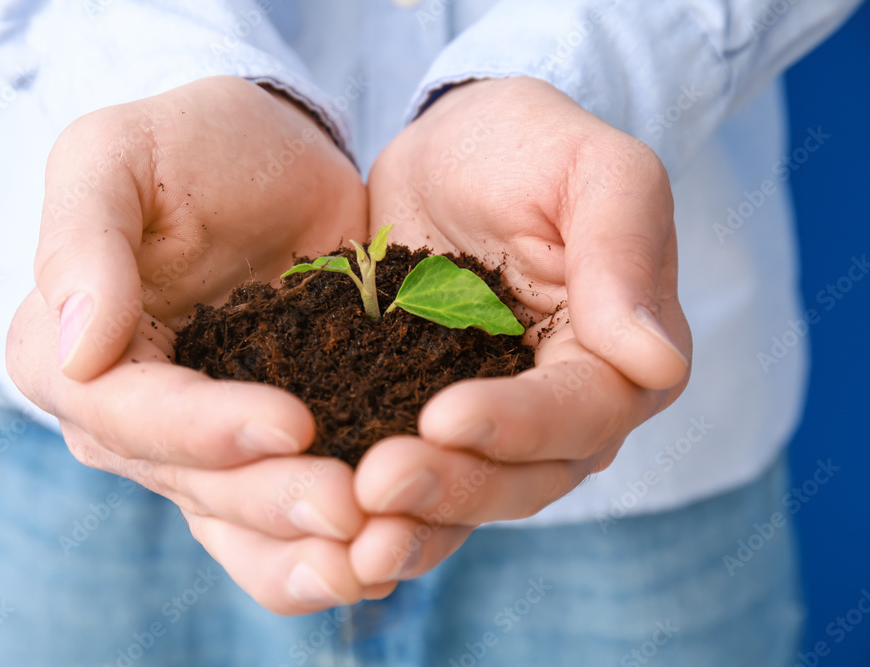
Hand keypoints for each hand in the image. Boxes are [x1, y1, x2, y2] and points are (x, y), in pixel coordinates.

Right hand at [6, 77, 392, 613]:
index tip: (293, 424)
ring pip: (243, 524)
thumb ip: (82, 242)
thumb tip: (77, 352)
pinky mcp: (267, 450)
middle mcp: (127, 421)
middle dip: (274, 502)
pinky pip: (287, 520)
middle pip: (196, 485)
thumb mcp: (115, 157)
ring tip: (380, 553)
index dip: (205, 431)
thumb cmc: (187, 145)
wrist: (270, 158)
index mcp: (69, 357)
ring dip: (307, 551)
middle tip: (357, 508)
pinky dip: (332, 549)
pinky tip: (388, 555)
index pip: (129, 415)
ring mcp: (199, 446)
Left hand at [349, 77, 691, 583]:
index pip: (582, 410)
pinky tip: (333, 528)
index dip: (518, 424)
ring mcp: (498, 426)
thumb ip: (624, 251)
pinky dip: (382, 512)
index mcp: (621, 355)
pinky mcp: (431, 421)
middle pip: (525, 477)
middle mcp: (569, 410)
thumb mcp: (590, 169)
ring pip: (470, 497)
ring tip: (352, 532)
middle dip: (455, 486)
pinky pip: (418, 477)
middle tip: (377, 484)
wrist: (453, 151)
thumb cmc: (530, 146)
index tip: (444, 416)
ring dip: (416, 522)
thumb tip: (654, 361)